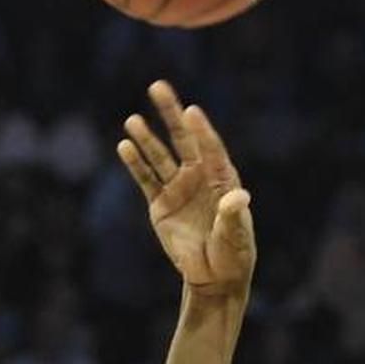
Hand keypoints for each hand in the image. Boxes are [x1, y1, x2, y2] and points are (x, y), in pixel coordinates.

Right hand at [118, 79, 254, 297]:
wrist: (214, 276)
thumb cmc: (232, 254)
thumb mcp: (236, 237)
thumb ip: (233, 215)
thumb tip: (239, 197)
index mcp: (222, 179)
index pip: (210, 149)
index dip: (201, 131)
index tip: (192, 111)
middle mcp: (199, 177)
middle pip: (183, 139)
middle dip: (171, 114)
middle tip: (158, 87)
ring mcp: (178, 188)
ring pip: (160, 156)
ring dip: (146, 138)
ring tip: (132, 120)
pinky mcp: (160, 204)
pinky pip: (146, 179)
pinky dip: (135, 163)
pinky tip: (125, 146)